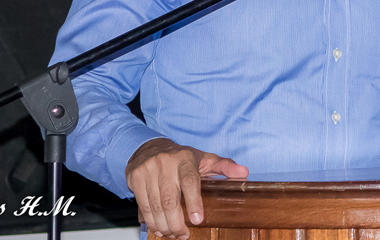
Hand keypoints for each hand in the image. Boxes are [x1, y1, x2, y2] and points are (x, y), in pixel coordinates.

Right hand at [125, 137, 247, 238]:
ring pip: (155, 206)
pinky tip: (159, 227)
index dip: (194, 202)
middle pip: (170, 199)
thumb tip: (244, 173)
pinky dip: (151, 221)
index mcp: (185, 158)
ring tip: (173, 234)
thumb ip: (224, 166)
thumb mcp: (204, 158)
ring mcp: (148, 170)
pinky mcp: (135, 178)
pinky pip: (143, 206)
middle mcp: (165, 163)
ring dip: (164, 226)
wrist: (148, 147)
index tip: (198, 220)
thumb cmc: (180, 157)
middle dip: (176, 222)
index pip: (190, 181)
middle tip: (184, 234)